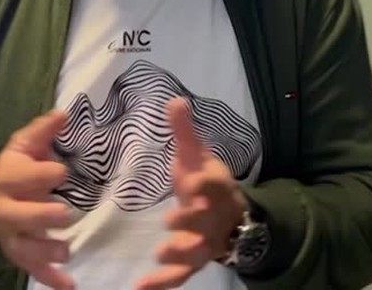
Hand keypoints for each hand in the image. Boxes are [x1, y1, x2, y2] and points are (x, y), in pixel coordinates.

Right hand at [0, 111, 75, 289]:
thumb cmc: (20, 169)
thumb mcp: (27, 146)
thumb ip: (44, 131)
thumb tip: (64, 114)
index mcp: (7, 177)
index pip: (20, 177)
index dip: (40, 174)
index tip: (61, 172)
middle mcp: (4, 209)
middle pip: (18, 216)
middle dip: (40, 216)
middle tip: (65, 214)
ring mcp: (11, 236)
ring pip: (23, 248)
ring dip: (45, 252)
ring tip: (68, 252)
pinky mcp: (20, 255)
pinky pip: (33, 270)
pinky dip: (50, 280)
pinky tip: (69, 285)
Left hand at [136, 99, 247, 289]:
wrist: (231, 216)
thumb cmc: (207, 183)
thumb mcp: (198, 155)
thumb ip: (185, 132)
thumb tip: (175, 100)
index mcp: (215, 187)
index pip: (213, 184)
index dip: (205, 183)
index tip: (191, 181)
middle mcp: (214, 217)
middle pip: (206, 220)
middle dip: (191, 220)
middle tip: (171, 220)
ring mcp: (206, 242)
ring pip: (197, 251)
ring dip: (180, 254)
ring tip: (160, 254)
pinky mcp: (195, 262)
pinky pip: (181, 276)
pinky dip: (163, 283)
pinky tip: (140, 287)